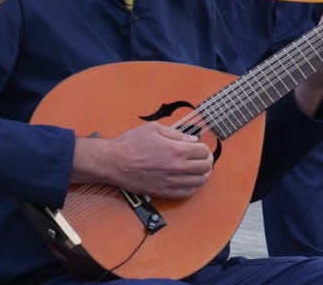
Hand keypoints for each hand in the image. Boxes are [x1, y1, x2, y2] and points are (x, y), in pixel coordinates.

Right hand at [76, 122, 212, 199]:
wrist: (114, 162)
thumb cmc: (131, 144)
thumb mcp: (154, 129)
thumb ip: (177, 134)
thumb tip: (192, 140)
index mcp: (176, 150)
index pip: (203, 151)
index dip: (205, 148)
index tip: (201, 148)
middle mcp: (177, 168)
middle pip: (205, 167)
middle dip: (207, 161)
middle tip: (203, 158)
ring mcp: (171, 182)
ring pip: (199, 182)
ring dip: (203, 175)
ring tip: (199, 169)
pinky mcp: (165, 192)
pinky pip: (187, 193)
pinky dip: (193, 187)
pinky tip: (190, 181)